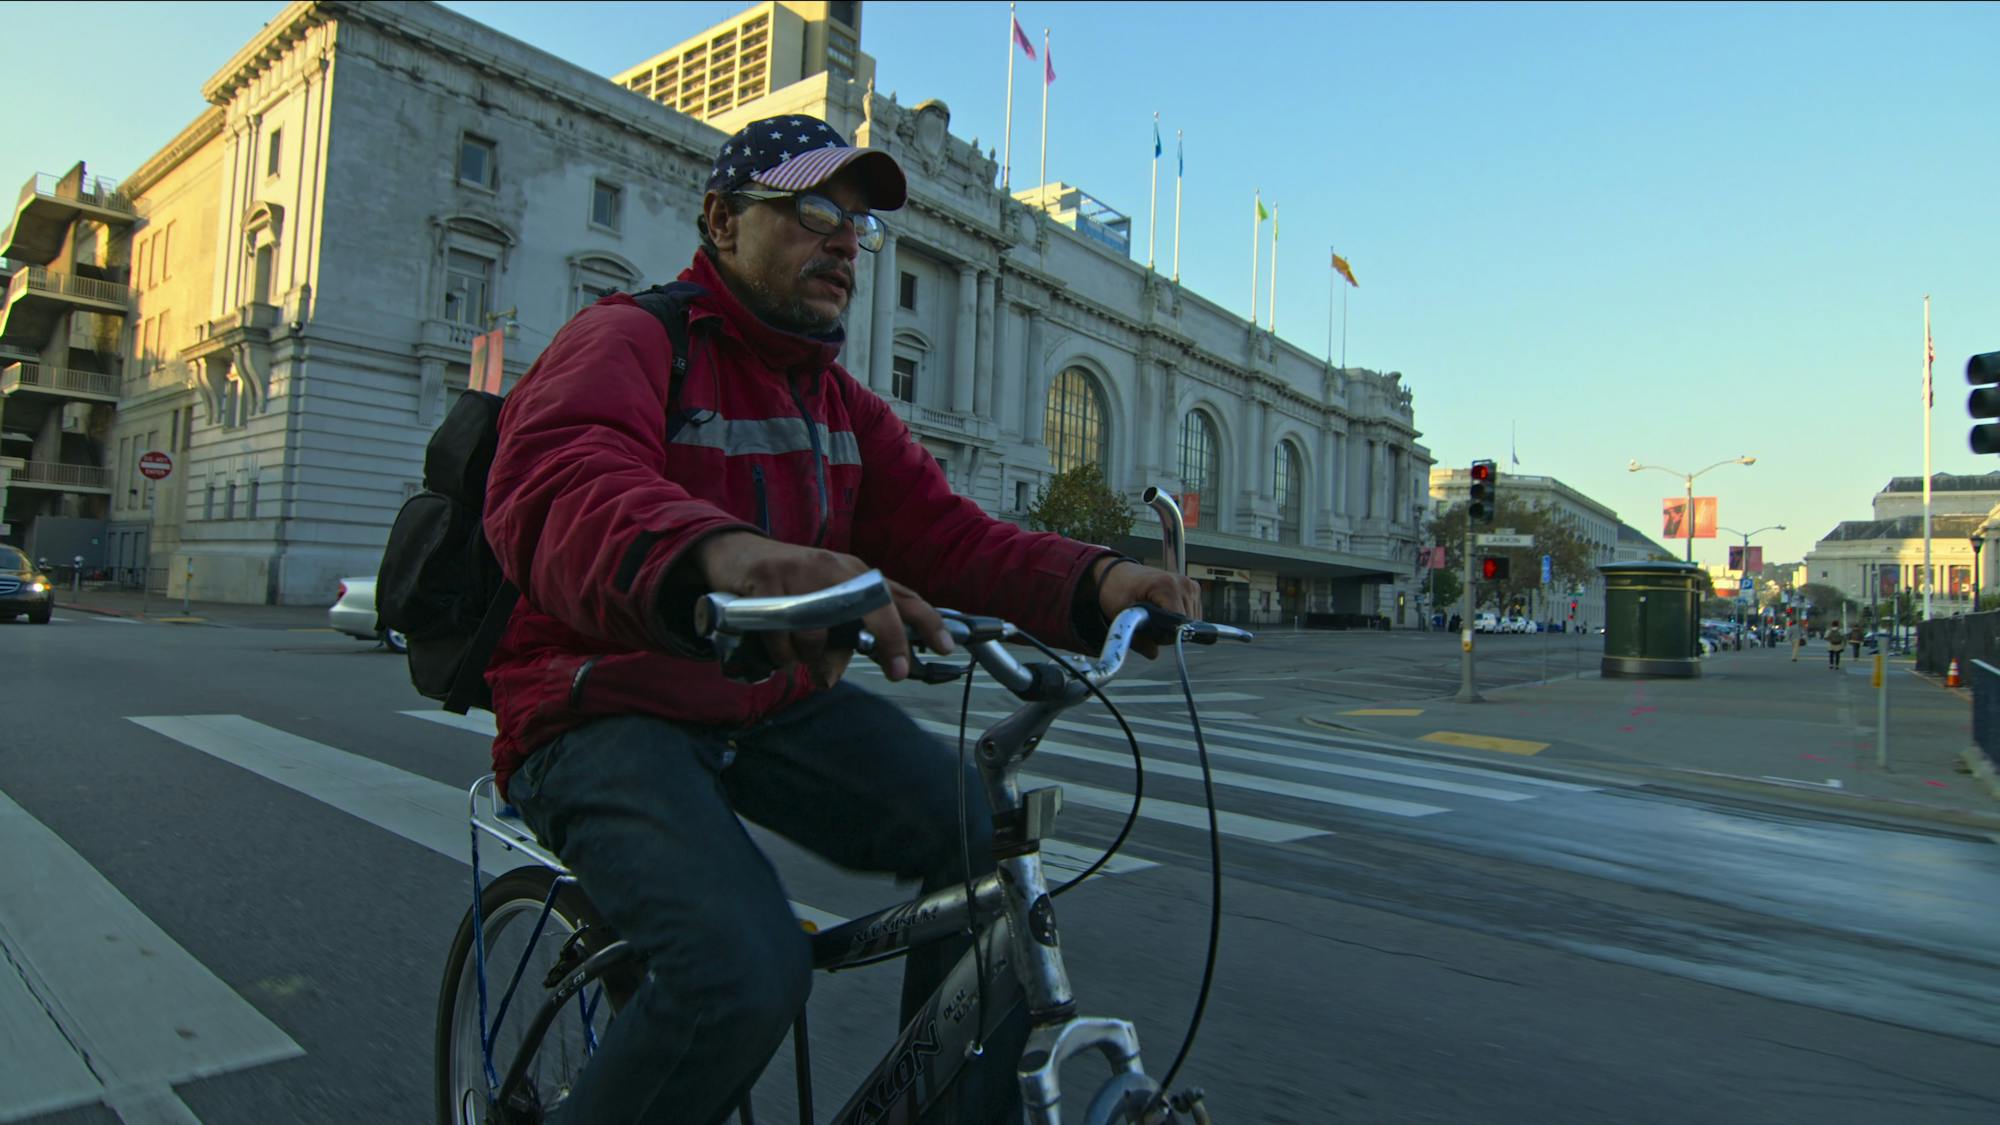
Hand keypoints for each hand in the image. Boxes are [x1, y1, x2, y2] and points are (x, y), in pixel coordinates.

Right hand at [692, 532, 953, 685]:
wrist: (735, 554)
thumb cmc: (788, 584)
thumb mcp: (820, 606)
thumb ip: (837, 640)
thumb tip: (832, 675)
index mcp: (854, 574)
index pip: (901, 594)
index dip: (927, 620)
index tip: (948, 646)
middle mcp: (835, 569)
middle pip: (876, 606)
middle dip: (891, 640)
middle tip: (897, 671)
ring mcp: (802, 573)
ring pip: (821, 631)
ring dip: (811, 655)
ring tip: (798, 652)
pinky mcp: (770, 582)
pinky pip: (783, 636)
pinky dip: (780, 653)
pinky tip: (775, 645)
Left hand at [1093, 557, 1201, 658]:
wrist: (1117, 574)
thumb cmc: (1118, 591)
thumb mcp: (1121, 616)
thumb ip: (1137, 639)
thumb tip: (1154, 653)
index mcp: (1167, 586)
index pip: (1180, 623)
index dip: (1165, 635)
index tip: (1148, 632)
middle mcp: (1183, 584)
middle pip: (1187, 624)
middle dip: (1168, 631)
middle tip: (1148, 624)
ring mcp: (1190, 585)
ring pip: (1192, 621)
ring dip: (1175, 625)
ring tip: (1155, 616)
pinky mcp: (1192, 589)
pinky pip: (1192, 615)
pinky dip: (1179, 619)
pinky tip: (1164, 612)